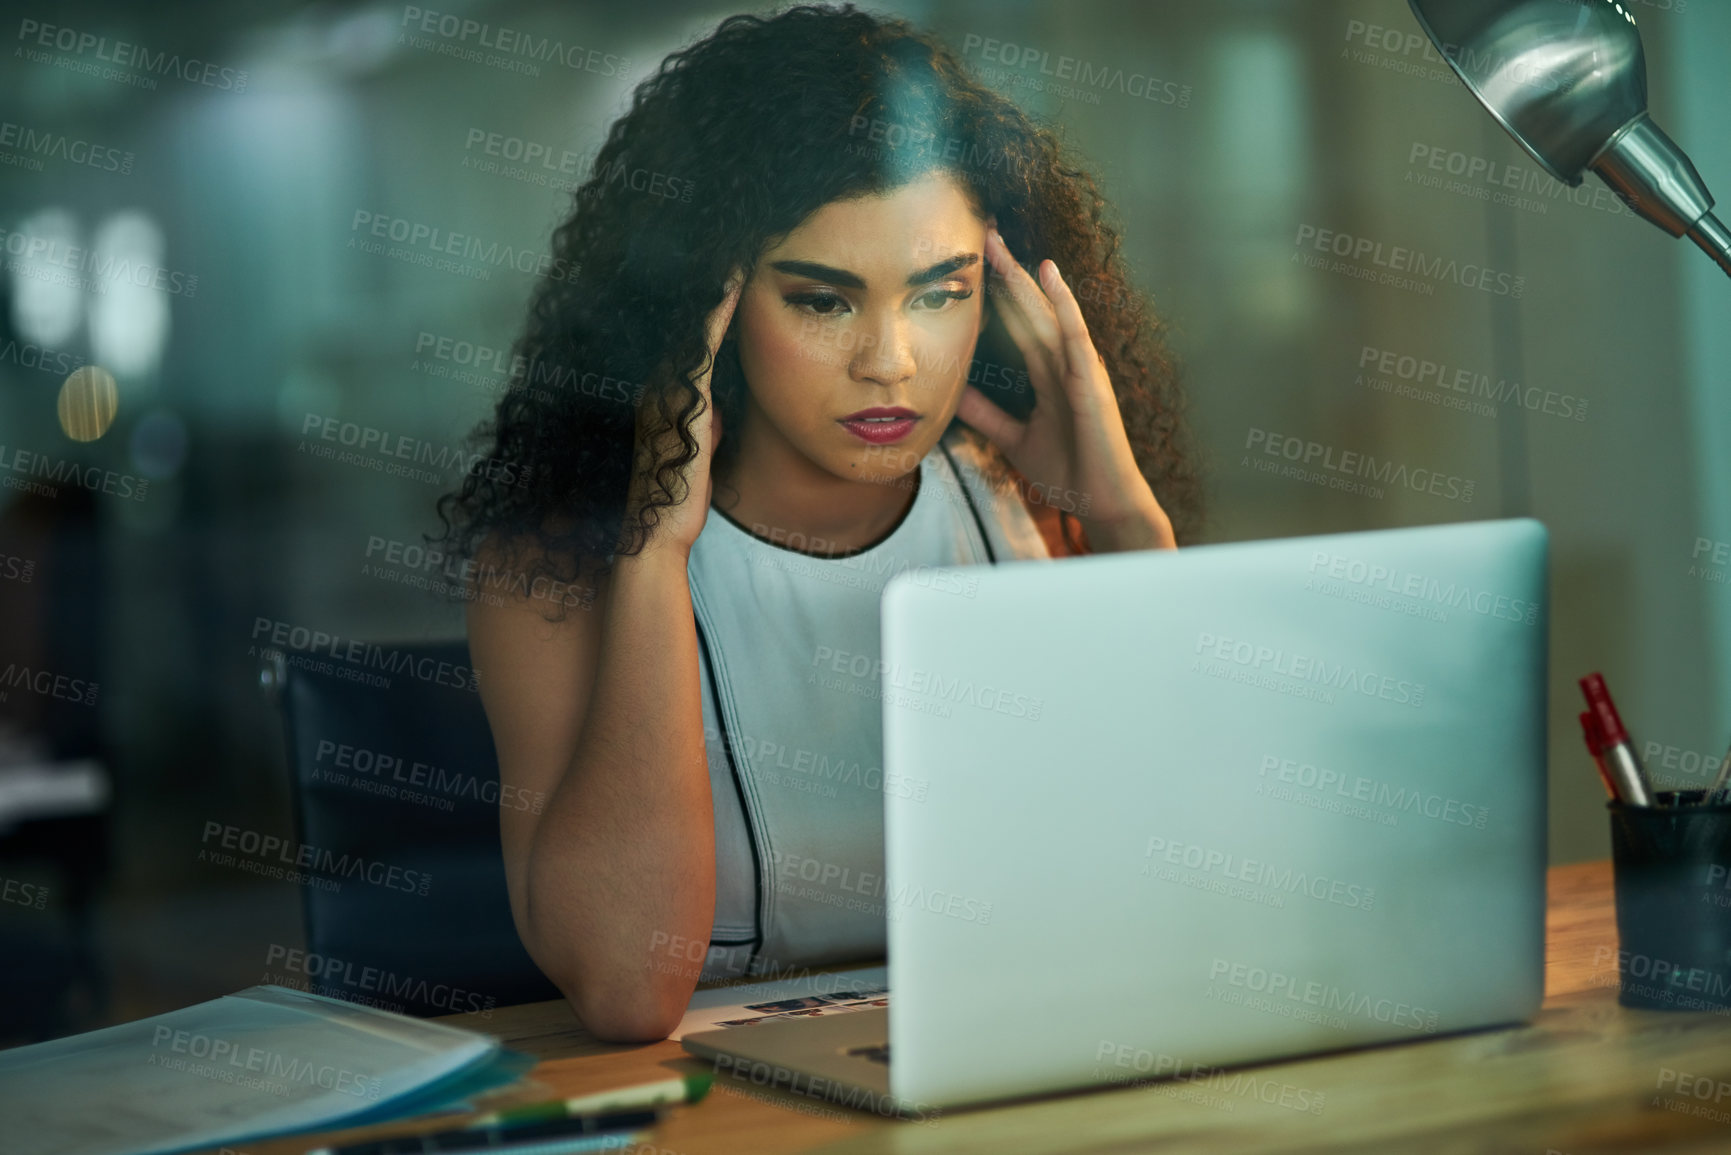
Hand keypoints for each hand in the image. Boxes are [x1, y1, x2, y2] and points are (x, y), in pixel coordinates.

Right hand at [629, 269, 745, 557]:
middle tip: (728, 242)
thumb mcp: (697, 453)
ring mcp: (667, 388)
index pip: (687, 340)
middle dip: (705, 284)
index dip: (705, 306)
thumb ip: (705, 425)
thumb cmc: (679, 500)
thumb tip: (717, 411)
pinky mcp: (684, 398)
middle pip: (685, 323)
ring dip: (713, 287)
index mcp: (661, 396)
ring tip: (733, 248)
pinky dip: (718, 310)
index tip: (724, 270)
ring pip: (692, 325)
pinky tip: (734, 281)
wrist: (657, 534)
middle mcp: (658, 384)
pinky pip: (703, 343)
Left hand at [957, 227, 1174, 552]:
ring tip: (1001, 245)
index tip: (972, 263)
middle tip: (981, 234)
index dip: (996, 293)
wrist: (1101, 504)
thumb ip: (988, 414)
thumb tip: (954, 394)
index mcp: (1049, 374)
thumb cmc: (1069, 472)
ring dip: (1024, 277)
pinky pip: (1074, 333)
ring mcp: (1081, 368)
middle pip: (1031, 309)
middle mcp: (1065, 363)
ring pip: (1048, 312)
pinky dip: (1062, 301)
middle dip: (1006, 273)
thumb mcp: (1014, 438)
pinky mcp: (1091, 380)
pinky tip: (1048, 272)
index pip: (1018, 323)